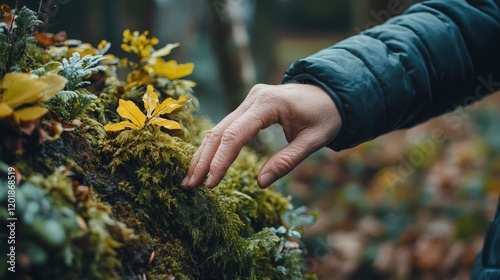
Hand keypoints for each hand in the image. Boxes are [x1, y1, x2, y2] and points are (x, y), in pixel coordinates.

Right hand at [181, 83, 341, 188]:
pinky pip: (227, 126)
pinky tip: (204, 163)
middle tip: (188, 185)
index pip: (236, 134)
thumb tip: (260, 183)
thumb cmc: (325, 116)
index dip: (221, 161)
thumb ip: (287, 161)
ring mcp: (249, 100)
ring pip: (219, 128)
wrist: (330, 91)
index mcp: (269, 103)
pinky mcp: (249, 106)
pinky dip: (215, 146)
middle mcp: (253, 98)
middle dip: (203, 160)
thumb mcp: (314, 141)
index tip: (210, 184)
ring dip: (204, 154)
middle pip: (220, 130)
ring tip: (190, 179)